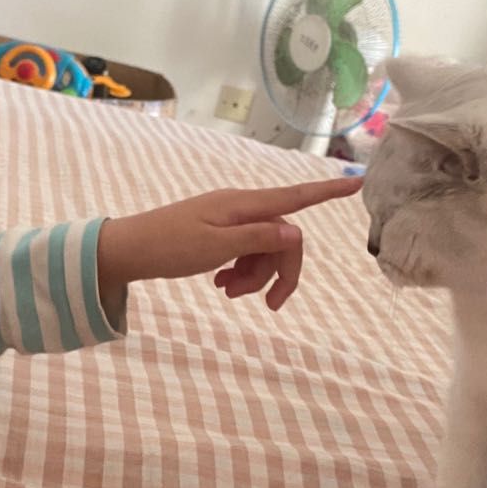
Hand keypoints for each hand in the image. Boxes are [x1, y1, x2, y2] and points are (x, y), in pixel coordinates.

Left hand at [97, 176, 362, 310]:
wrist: (128, 249)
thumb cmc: (168, 246)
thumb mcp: (215, 248)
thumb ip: (256, 239)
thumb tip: (296, 232)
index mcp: (242, 205)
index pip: (294, 197)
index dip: (327, 191)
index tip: (358, 182)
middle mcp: (240, 207)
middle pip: (283, 237)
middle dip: (279, 271)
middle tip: (268, 305)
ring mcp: (229, 220)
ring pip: (264, 249)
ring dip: (255, 276)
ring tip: (228, 293)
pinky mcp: (218, 233)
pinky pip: (245, 252)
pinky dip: (241, 272)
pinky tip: (221, 286)